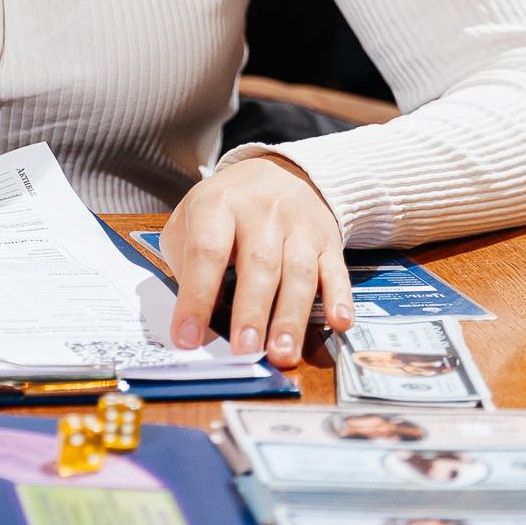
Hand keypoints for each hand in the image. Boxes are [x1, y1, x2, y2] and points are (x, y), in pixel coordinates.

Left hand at [160, 158, 351, 366]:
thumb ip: (186, 266)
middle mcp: (262, 212)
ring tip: (282, 354)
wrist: (282, 170)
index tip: (187, 337)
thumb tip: (198, 323)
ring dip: (291, 317)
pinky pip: (336, 270)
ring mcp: (299, 225)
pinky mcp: (328, 240)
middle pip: (259, 263)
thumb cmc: (227, 207)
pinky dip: (339, 298)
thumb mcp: (190, 220)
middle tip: (244, 351)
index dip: (197, 296)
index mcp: (219, 205)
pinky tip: (339, 323)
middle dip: (251, 311)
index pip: (206, 252)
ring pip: (298, 272)